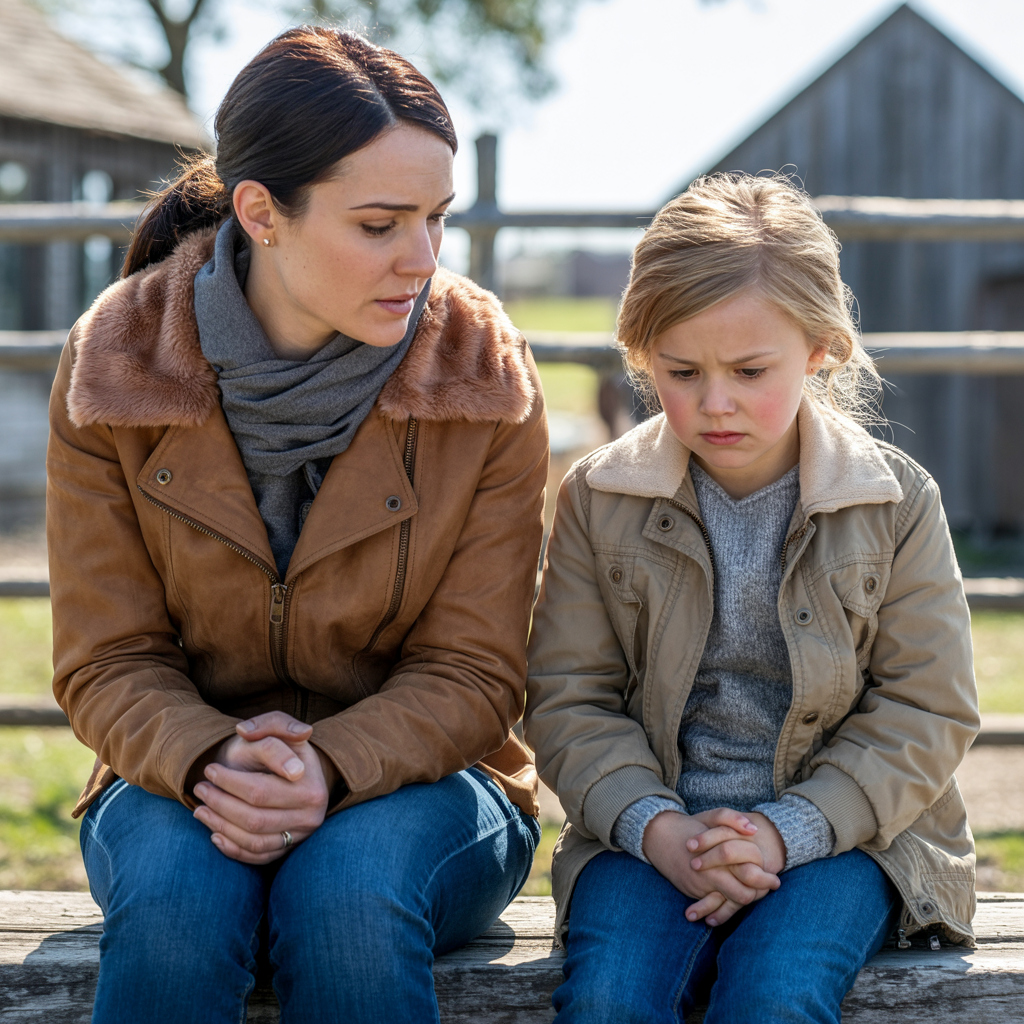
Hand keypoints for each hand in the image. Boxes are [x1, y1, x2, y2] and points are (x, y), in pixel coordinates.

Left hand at [192, 711, 338, 864]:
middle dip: (220, 805)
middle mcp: (311, 816)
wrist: (293, 770)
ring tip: (200, 809)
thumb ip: (266, 723)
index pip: (260, 791)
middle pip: (254, 819)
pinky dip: (232, 849)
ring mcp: (301, 836)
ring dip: (220, 827)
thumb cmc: (280, 746)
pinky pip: (257, 857)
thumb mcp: (276, 727)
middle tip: (200, 789)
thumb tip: (245, 731)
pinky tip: (214, 834)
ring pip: (254, 841)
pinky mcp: (289, 848)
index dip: (229, 782)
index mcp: (311, 786)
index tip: (210, 769)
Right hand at [642, 808, 779, 926]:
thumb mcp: (710, 816)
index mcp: (720, 854)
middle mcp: (712, 873)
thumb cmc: (689, 826)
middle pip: (743, 895)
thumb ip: (732, 818)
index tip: (775, 880)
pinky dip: (724, 910)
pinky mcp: (693, 892)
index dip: (766, 880)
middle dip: (758, 895)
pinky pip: (713, 907)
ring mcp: (701, 885)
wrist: (659, 837)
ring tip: (752, 896)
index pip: (751, 874)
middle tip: (767, 891)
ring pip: (729, 904)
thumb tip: (753, 829)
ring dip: (742, 903)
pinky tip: (733, 903)